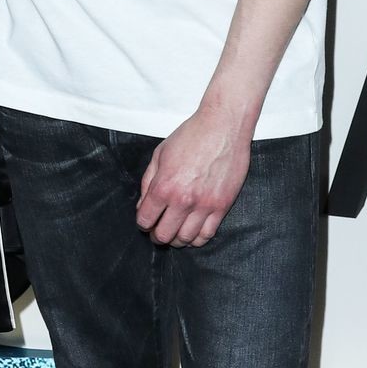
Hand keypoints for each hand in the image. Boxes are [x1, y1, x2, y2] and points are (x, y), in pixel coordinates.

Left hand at [136, 109, 251, 247]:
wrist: (223, 126)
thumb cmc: (191, 136)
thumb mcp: (160, 154)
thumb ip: (148, 182)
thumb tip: (143, 206)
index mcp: (164, 186)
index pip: (146, 220)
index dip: (143, 224)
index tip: (146, 222)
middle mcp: (183, 199)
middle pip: (164, 235)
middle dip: (157, 236)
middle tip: (158, 232)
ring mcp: (205, 205)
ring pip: (186, 239)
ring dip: (177, 240)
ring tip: (175, 234)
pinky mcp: (222, 206)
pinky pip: (208, 234)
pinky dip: (197, 239)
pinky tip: (192, 232)